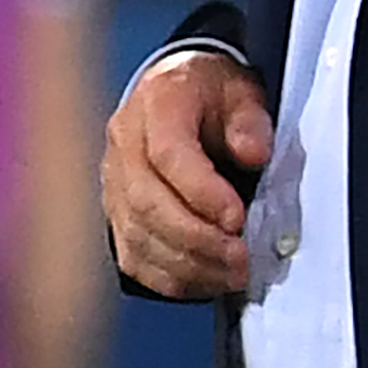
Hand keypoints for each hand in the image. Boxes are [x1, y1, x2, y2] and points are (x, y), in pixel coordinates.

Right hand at [99, 50, 269, 298]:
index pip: (167, 154)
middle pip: (148, 203)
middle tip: (240, 257)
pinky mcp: (117, 214)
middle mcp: (125, 143)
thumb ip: (250, 121)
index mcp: (157, 102)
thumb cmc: (211, 93)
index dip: (201, 192)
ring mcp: (114, 181)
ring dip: (188, 264)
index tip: (236, 217)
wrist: (181, 88)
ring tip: (231, 273)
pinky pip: (134, 256)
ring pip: (138, 236)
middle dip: (198, 239)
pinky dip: (169, 277)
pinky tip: (205, 280)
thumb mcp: (241, 90)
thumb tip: (253, 153)